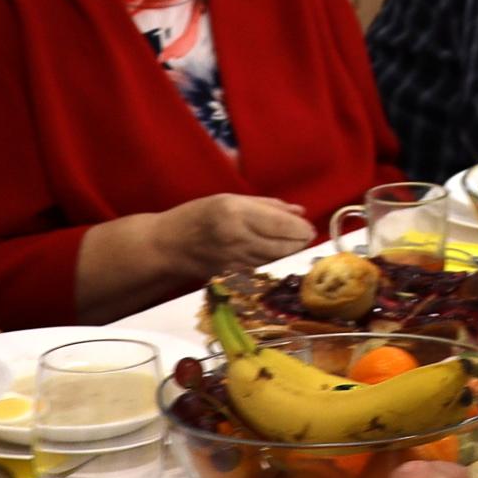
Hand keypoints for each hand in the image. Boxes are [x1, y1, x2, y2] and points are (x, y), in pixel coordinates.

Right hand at [157, 193, 315, 279]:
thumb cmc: (197, 216)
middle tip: (307, 236)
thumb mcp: (229, 199)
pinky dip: (274, 262)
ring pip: (275, 259)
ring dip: (290, 253)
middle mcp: (237, 238)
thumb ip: (267, 205)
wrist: (167, 246)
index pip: (280, 224)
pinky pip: (262, 269)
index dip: (300, 228)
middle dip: (300, 242)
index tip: (310, 228)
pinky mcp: (232, 277)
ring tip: (294, 243)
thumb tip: (299, 211)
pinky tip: (276, 254)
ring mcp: (234, 260)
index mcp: (235, 213)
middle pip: (282, 246)